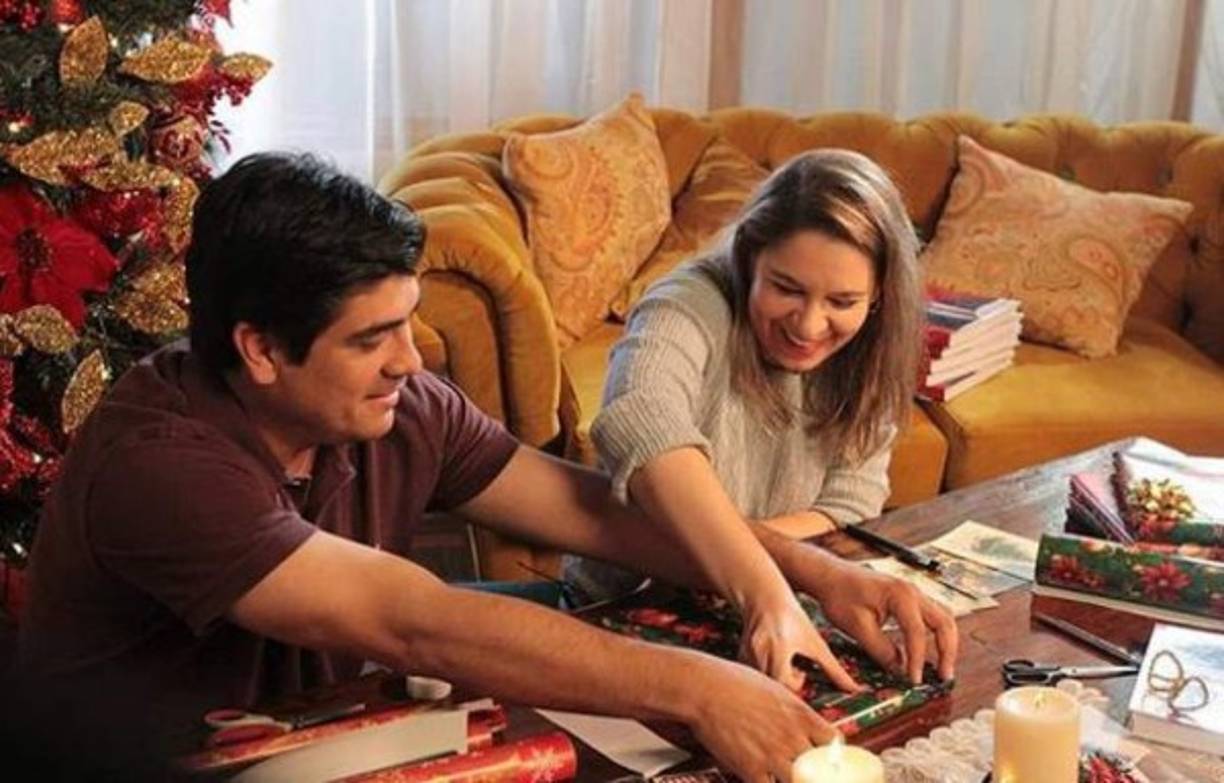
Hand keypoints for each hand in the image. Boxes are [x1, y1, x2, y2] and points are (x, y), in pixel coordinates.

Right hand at [688, 657, 837, 782]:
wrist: (705, 687)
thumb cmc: (734, 682)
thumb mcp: (775, 690)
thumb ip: (792, 711)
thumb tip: (800, 723)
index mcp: (801, 715)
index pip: (835, 743)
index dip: (833, 754)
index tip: (828, 759)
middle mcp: (793, 737)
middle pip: (823, 769)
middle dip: (818, 775)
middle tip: (809, 774)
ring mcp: (774, 755)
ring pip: (801, 782)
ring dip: (795, 781)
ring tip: (785, 776)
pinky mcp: (751, 768)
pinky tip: (763, 780)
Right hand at [739, 590, 859, 692]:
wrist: (766, 597)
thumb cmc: (792, 617)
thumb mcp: (815, 642)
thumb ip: (833, 669)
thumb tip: (853, 689)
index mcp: (779, 650)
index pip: (785, 684)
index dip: (796, 682)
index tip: (802, 672)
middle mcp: (759, 653)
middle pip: (772, 685)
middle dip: (784, 682)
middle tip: (793, 670)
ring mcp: (747, 653)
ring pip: (761, 680)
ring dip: (773, 677)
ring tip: (782, 663)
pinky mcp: (741, 653)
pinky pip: (751, 673)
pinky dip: (762, 671)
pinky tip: (769, 659)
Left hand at [803, 561, 958, 683]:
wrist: (829, 575)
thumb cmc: (839, 594)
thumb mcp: (857, 626)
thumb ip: (880, 650)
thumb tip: (898, 670)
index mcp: (900, 595)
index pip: (917, 633)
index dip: (917, 660)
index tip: (914, 681)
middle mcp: (912, 591)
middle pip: (944, 622)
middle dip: (947, 652)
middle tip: (943, 677)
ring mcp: (912, 592)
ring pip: (943, 618)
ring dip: (945, 643)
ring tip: (941, 668)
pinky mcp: (908, 597)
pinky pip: (931, 616)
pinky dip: (935, 634)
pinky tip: (929, 652)